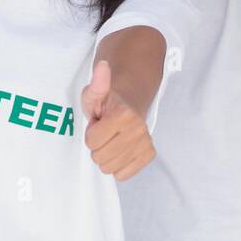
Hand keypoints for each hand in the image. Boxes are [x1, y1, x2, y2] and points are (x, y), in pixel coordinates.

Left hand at [81, 59, 154, 180]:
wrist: (130, 103)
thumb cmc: (108, 101)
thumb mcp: (96, 92)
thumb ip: (97, 83)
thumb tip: (103, 66)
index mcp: (124, 115)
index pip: (91, 142)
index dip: (91, 132)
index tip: (99, 122)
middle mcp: (138, 130)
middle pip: (100, 158)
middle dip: (98, 145)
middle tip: (105, 131)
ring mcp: (145, 143)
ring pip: (110, 168)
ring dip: (107, 155)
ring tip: (112, 138)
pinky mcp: (148, 154)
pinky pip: (123, 174)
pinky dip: (118, 165)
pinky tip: (120, 149)